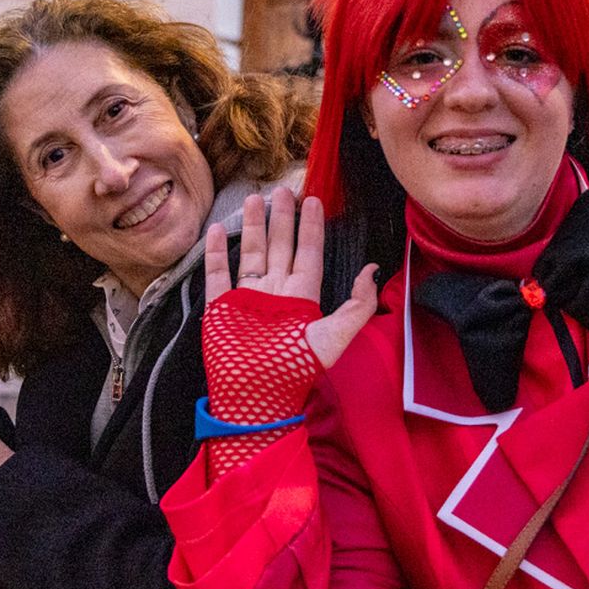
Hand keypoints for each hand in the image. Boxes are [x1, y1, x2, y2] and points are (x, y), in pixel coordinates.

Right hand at [203, 186, 377, 369]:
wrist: (254, 399)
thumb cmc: (294, 370)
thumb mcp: (335, 337)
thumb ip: (358, 305)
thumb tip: (373, 269)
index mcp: (301, 297)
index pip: (308, 253)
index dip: (311, 227)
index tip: (313, 200)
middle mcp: (274, 293)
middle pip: (280, 247)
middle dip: (281, 218)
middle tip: (283, 189)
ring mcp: (246, 298)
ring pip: (251, 253)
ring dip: (251, 226)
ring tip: (253, 198)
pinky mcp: (220, 308)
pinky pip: (218, 275)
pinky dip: (216, 253)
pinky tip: (216, 229)